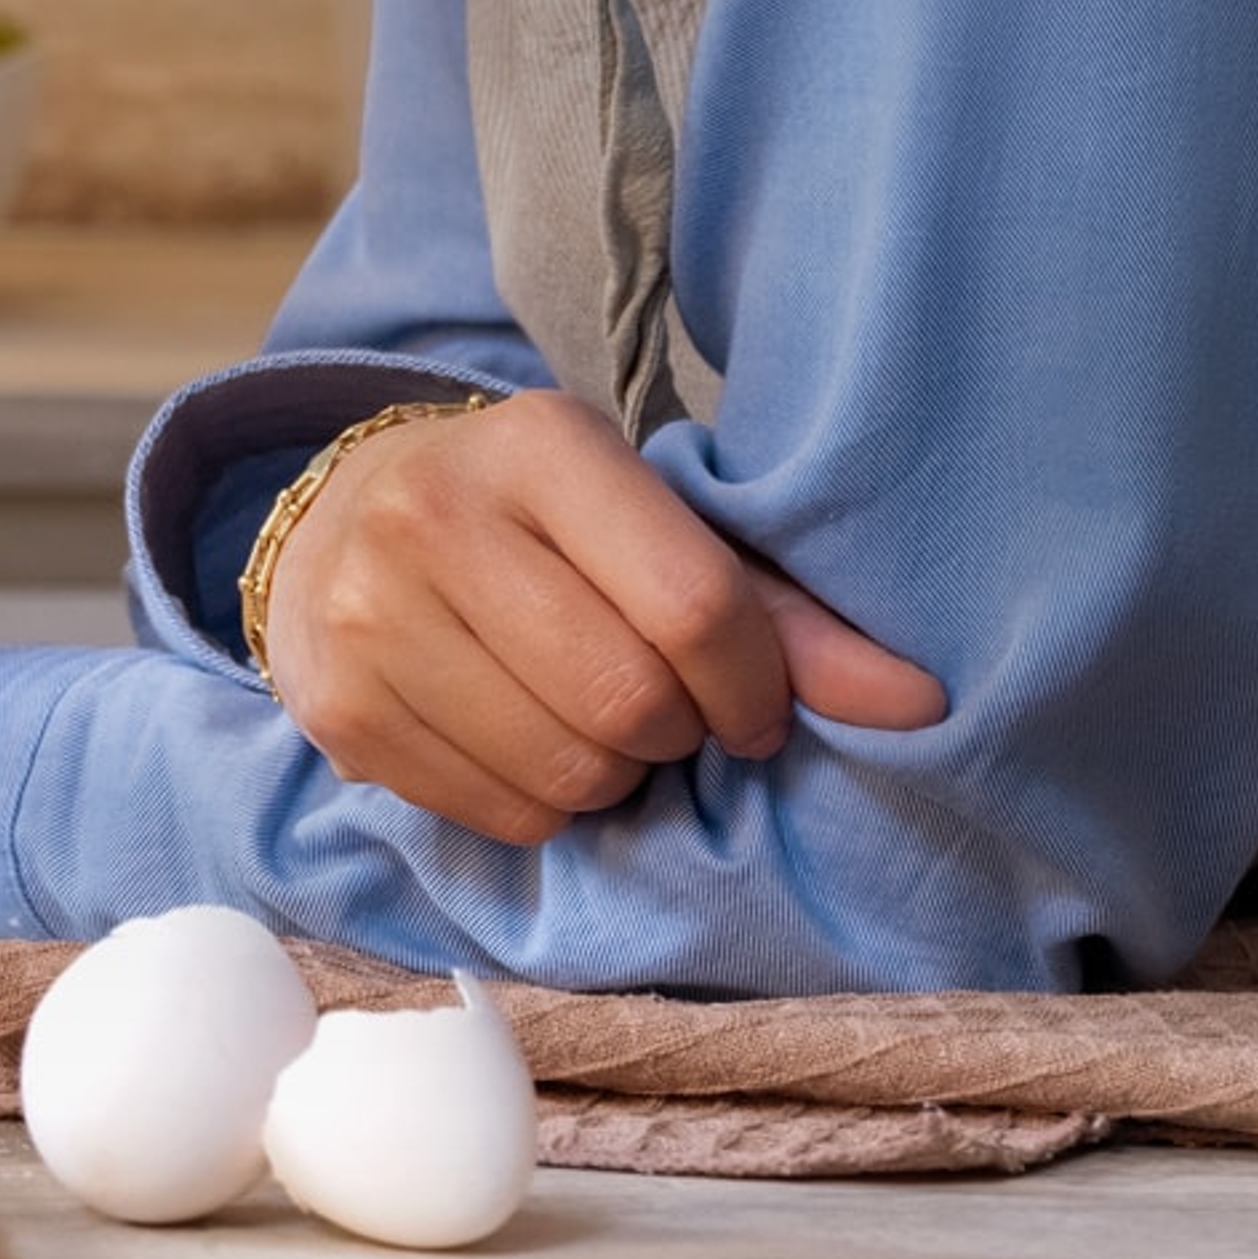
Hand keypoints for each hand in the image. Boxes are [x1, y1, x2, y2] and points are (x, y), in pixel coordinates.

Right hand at [258, 391, 946, 849]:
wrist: (339, 523)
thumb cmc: (538, 524)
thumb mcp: (650, 520)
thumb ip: (778, 610)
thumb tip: (918, 703)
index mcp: (542, 442)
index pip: (694, 602)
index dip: (755, 683)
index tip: (755, 705)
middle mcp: (438, 513)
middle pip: (630, 702)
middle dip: (678, 732)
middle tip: (667, 709)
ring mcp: (372, 614)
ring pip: (567, 773)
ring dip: (615, 776)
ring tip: (596, 721)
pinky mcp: (339, 711)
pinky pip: (501, 816)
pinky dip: (545, 806)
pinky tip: (527, 741)